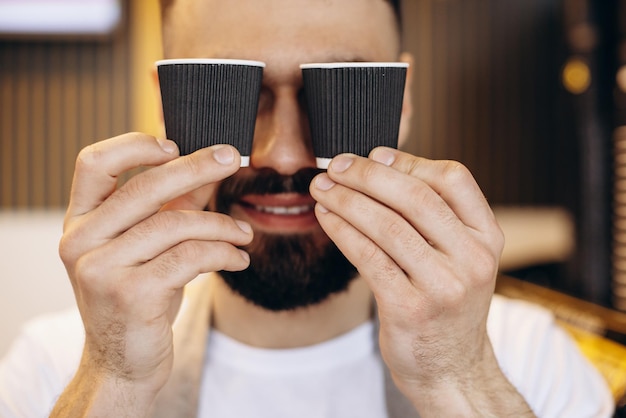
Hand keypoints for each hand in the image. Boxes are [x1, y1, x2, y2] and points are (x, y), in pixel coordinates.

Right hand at [55, 133, 251, 412]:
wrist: (123, 362)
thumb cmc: (139, 297)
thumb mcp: (151, 245)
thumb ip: (175, 204)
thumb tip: (211, 165)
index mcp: (79, 222)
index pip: (93, 163)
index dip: (135, 145)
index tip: (176, 145)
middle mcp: (80, 242)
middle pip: (144, 187)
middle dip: (196, 167)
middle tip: (232, 157)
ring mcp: (101, 270)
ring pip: (176, 224)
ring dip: (221, 224)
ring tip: (244, 233)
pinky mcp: (131, 296)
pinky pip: (191, 257)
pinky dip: (224, 253)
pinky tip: (239, 258)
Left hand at [310, 147, 532, 415]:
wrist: (452, 368)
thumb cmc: (446, 303)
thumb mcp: (460, 257)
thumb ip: (433, 215)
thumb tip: (378, 162)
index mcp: (487, 237)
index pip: (453, 179)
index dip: (408, 161)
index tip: (373, 154)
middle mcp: (472, 259)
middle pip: (415, 197)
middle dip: (367, 175)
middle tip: (335, 165)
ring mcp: (443, 286)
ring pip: (386, 225)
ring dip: (346, 200)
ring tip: (322, 189)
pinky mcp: (410, 309)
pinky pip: (367, 257)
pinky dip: (342, 231)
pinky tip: (326, 218)